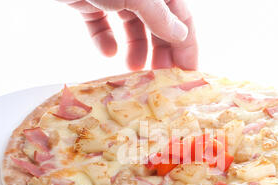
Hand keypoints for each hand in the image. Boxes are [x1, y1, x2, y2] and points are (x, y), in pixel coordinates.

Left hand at [57, 0, 196, 69]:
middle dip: (161, 56)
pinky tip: (106, 52)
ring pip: (132, 29)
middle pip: (159, 28)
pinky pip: (102, 25)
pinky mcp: (89, 2)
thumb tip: (180, 35)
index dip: (188, 50)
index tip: (188, 77)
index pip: (183, 20)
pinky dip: (104, 40)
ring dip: (135, 52)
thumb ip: (159, 15)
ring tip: (133, 72)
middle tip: (160, 82)